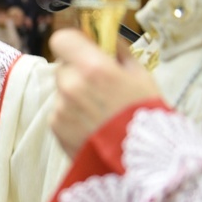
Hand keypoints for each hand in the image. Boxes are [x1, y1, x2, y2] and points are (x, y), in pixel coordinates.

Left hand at [49, 29, 161, 156]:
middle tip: (98, 87)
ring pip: (61, 90)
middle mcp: (71, 85)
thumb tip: (108, 37)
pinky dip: (71, 115)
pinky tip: (92, 126)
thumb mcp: (141, 77)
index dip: (72, 43)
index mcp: (93, 68)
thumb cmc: (146, 116)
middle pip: (63, 66)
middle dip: (77, 72)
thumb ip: (119, 53)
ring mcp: (60, 107)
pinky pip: (59, 111)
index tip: (83, 50)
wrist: (142, 163)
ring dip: (74, 95)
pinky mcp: (55, 127)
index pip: (62, 39)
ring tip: (99, 113)